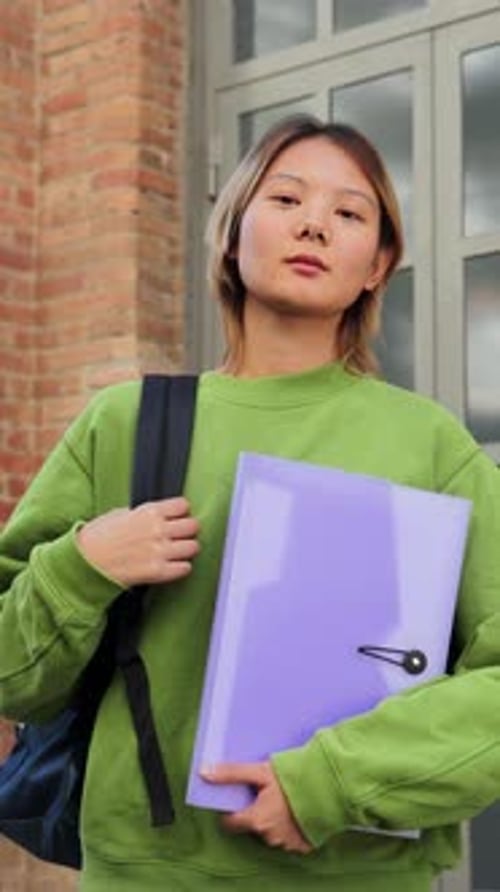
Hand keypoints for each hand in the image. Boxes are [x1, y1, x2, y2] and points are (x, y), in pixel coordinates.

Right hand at [76, 497, 199, 587]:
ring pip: (194, 547)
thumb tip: (157, 515)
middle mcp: (157, 530)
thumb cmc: (98, 537)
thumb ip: (143, 514)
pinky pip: (185, 568)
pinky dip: (181, 568)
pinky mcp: (157, 572)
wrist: (85, 562)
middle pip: (193, 526)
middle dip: (188, 531)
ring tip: (177, 552)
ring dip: (187, 550)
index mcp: (149, 512)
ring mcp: (159, 551)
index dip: (182, 512)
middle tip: (180, 536)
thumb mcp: (120, 513)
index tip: (177, 517)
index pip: (183, 505)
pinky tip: (172, 566)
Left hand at [200, 762, 312, 854]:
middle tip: (266, 793)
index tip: (239, 799)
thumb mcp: (260, 771)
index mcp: (256, 820)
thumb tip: (203, 773)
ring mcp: (287, 844)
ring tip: (283, 799)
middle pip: (253, 826)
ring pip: (271, 832)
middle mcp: (270, 837)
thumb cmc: (294, 778)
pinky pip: (289, 838)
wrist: (330, 786)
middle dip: (256, 812)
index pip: (231, 822)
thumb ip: (231, 773)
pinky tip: (296, 810)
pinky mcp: (303, 845)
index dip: (232, 810)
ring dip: (273, 820)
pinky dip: (290, 827)